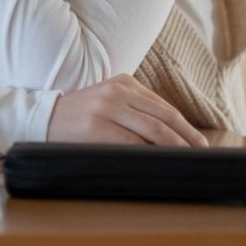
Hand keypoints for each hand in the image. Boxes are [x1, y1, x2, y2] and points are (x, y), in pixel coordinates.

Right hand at [47, 74, 208, 146]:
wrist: (43, 118)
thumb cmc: (81, 117)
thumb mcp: (109, 102)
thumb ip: (136, 110)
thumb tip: (174, 137)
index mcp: (123, 82)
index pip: (164, 107)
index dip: (185, 127)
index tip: (199, 143)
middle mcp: (117, 91)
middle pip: (164, 118)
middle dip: (187, 139)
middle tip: (202, 155)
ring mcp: (107, 107)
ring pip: (154, 130)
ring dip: (176, 148)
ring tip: (188, 161)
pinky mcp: (97, 127)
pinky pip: (133, 144)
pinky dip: (151, 155)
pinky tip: (161, 163)